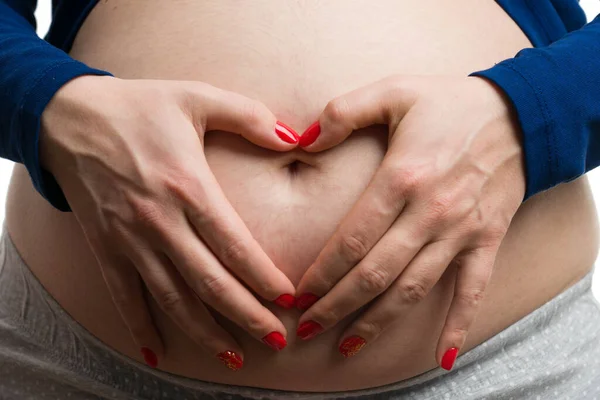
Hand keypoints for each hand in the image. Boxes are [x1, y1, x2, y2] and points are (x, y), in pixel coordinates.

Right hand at [39, 75, 299, 369]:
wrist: (68, 116)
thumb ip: (248, 116)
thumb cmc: (139, 106)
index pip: (235, 245)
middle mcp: (160, 222)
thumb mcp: (197, 96)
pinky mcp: (105, 248)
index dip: (264, 278)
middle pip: (210, 283)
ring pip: (173, 299)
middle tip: (277, 340)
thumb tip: (294, 138)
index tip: (290, 299)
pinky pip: (124, 297)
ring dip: (205, 332)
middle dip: (247, 316)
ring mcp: (129, 240)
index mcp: (188, 186)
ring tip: (234, 356)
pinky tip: (158, 354)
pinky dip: (140, 327)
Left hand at [294, 75, 525, 369]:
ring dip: (376, 322)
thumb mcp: (394, 90)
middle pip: (374, 274)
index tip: (298, 294)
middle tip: (308, 327)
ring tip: (346, 346)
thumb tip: (301, 141)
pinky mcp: (486, 240)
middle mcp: (430, 212)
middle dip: (336, 305)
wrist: (520, 112)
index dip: (322, 272)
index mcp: (402, 177)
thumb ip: (343, 112)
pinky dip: (458, 325)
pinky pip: (472, 290)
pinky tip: (442, 357)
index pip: (351, 239)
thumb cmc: (449, 102)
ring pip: (412, 289)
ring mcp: (461, 231)